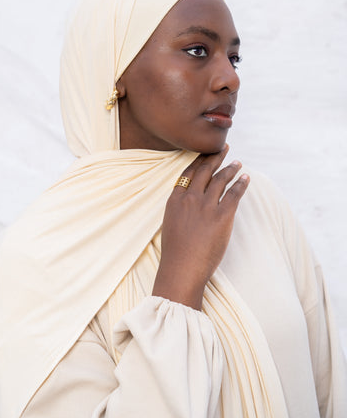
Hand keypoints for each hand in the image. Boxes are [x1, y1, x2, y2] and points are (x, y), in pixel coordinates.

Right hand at [152, 146, 249, 309]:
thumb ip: (180, 209)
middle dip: (215, 157)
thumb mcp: (171, 224)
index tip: (206, 153)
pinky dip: (241, 184)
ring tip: (237, 163)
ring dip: (230, 169)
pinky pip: (234, 194)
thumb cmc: (175, 252)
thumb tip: (190, 201)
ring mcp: (206, 207)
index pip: (188, 173)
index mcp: (175, 200)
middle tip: (224, 148)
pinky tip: (246, 179)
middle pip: (205, 170)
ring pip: (220, 179)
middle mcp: (190, 198)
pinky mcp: (221, 217)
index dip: (199, 160)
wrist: (181, 269)